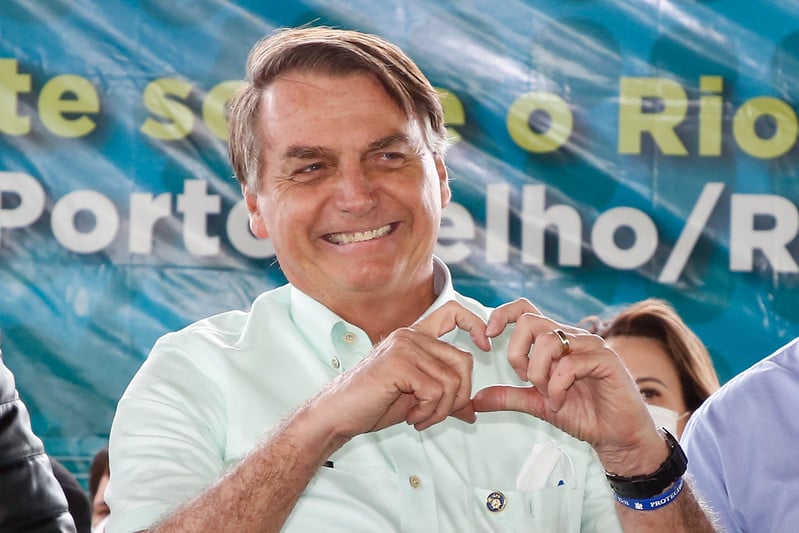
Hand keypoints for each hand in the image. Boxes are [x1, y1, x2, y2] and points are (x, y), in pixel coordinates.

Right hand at [314, 301, 490, 439]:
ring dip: (441, 410)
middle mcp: (411, 335)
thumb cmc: (372, 403)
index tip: (485, 346)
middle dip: (459, 396)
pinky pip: (435, 391)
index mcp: (415, 336)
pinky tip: (411, 418)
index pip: (453, 312)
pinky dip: (429, 412)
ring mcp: (404, 347)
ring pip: (451, 380)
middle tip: (436, 414)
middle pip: (463, 360)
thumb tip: (473, 410)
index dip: (476, 324)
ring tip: (421, 418)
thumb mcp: (416, 399)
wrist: (338, 414)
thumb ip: (444, 397)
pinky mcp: (398, 363)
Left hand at [474, 298, 664, 474]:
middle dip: (518, 354)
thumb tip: (476, 400)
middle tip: (527, 380)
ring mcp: (590, 345)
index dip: (502, 315)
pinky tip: (560, 403)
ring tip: (549, 395)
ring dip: (539, 375)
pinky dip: (556, 388)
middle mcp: (571, 336)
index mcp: (555, 340)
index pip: (525, 309)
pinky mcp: (605, 360)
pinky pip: (568, 365)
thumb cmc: (583, 414)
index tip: (487, 338)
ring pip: (547, 342)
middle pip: (530, 321)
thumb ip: (509, 397)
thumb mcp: (537, 405)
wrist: (617, 436)